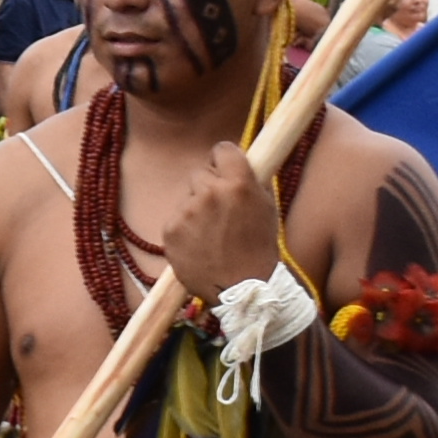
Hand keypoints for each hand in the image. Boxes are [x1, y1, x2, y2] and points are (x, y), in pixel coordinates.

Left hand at [161, 136, 282, 303]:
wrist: (243, 288)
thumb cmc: (260, 249)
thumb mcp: (266, 207)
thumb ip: (249, 181)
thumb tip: (238, 161)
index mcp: (238, 181)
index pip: (221, 149)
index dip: (224, 161)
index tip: (225, 171)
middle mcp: (209, 191)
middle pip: (201, 173)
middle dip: (208, 187)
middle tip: (220, 212)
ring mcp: (187, 210)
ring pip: (187, 198)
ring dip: (196, 210)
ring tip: (211, 235)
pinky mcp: (170, 229)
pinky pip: (176, 219)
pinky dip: (184, 229)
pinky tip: (199, 246)